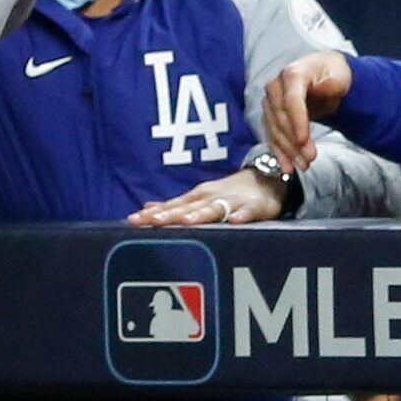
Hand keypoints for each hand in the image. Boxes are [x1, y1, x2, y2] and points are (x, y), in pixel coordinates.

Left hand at [127, 167, 286, 227]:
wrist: (268, 178)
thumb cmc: (229, 193)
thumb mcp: (199, 197)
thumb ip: (175, 205)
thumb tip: (147, 208)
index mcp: (196, 198)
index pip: (171, 206)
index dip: (152, 213)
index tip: (132, 220)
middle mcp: (210, 198)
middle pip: (187, 208)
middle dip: (169, 214)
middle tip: (151, 221)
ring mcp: (233, 201)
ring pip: (215, 209)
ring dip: (201, 215)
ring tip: (187, 222)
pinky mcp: (256, 206)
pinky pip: (250, 211)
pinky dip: (243, 216)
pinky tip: (236, 221)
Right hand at [264, 51, 353, 168]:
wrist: (323, 73)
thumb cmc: (333, 74)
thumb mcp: (340, 76)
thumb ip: (334, 83)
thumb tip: (327, 87)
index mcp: (292, 74)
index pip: (291, 101)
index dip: (297, 122)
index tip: (304, 142)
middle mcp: (275, 87)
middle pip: (281, 119)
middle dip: (294, 142)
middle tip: (310, 159)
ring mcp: (270, 102)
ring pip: (274, 131)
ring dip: (288, 151)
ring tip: (304, 165)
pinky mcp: (269, 116)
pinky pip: (272, 136)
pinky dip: (280, 153)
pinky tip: (288, 166)